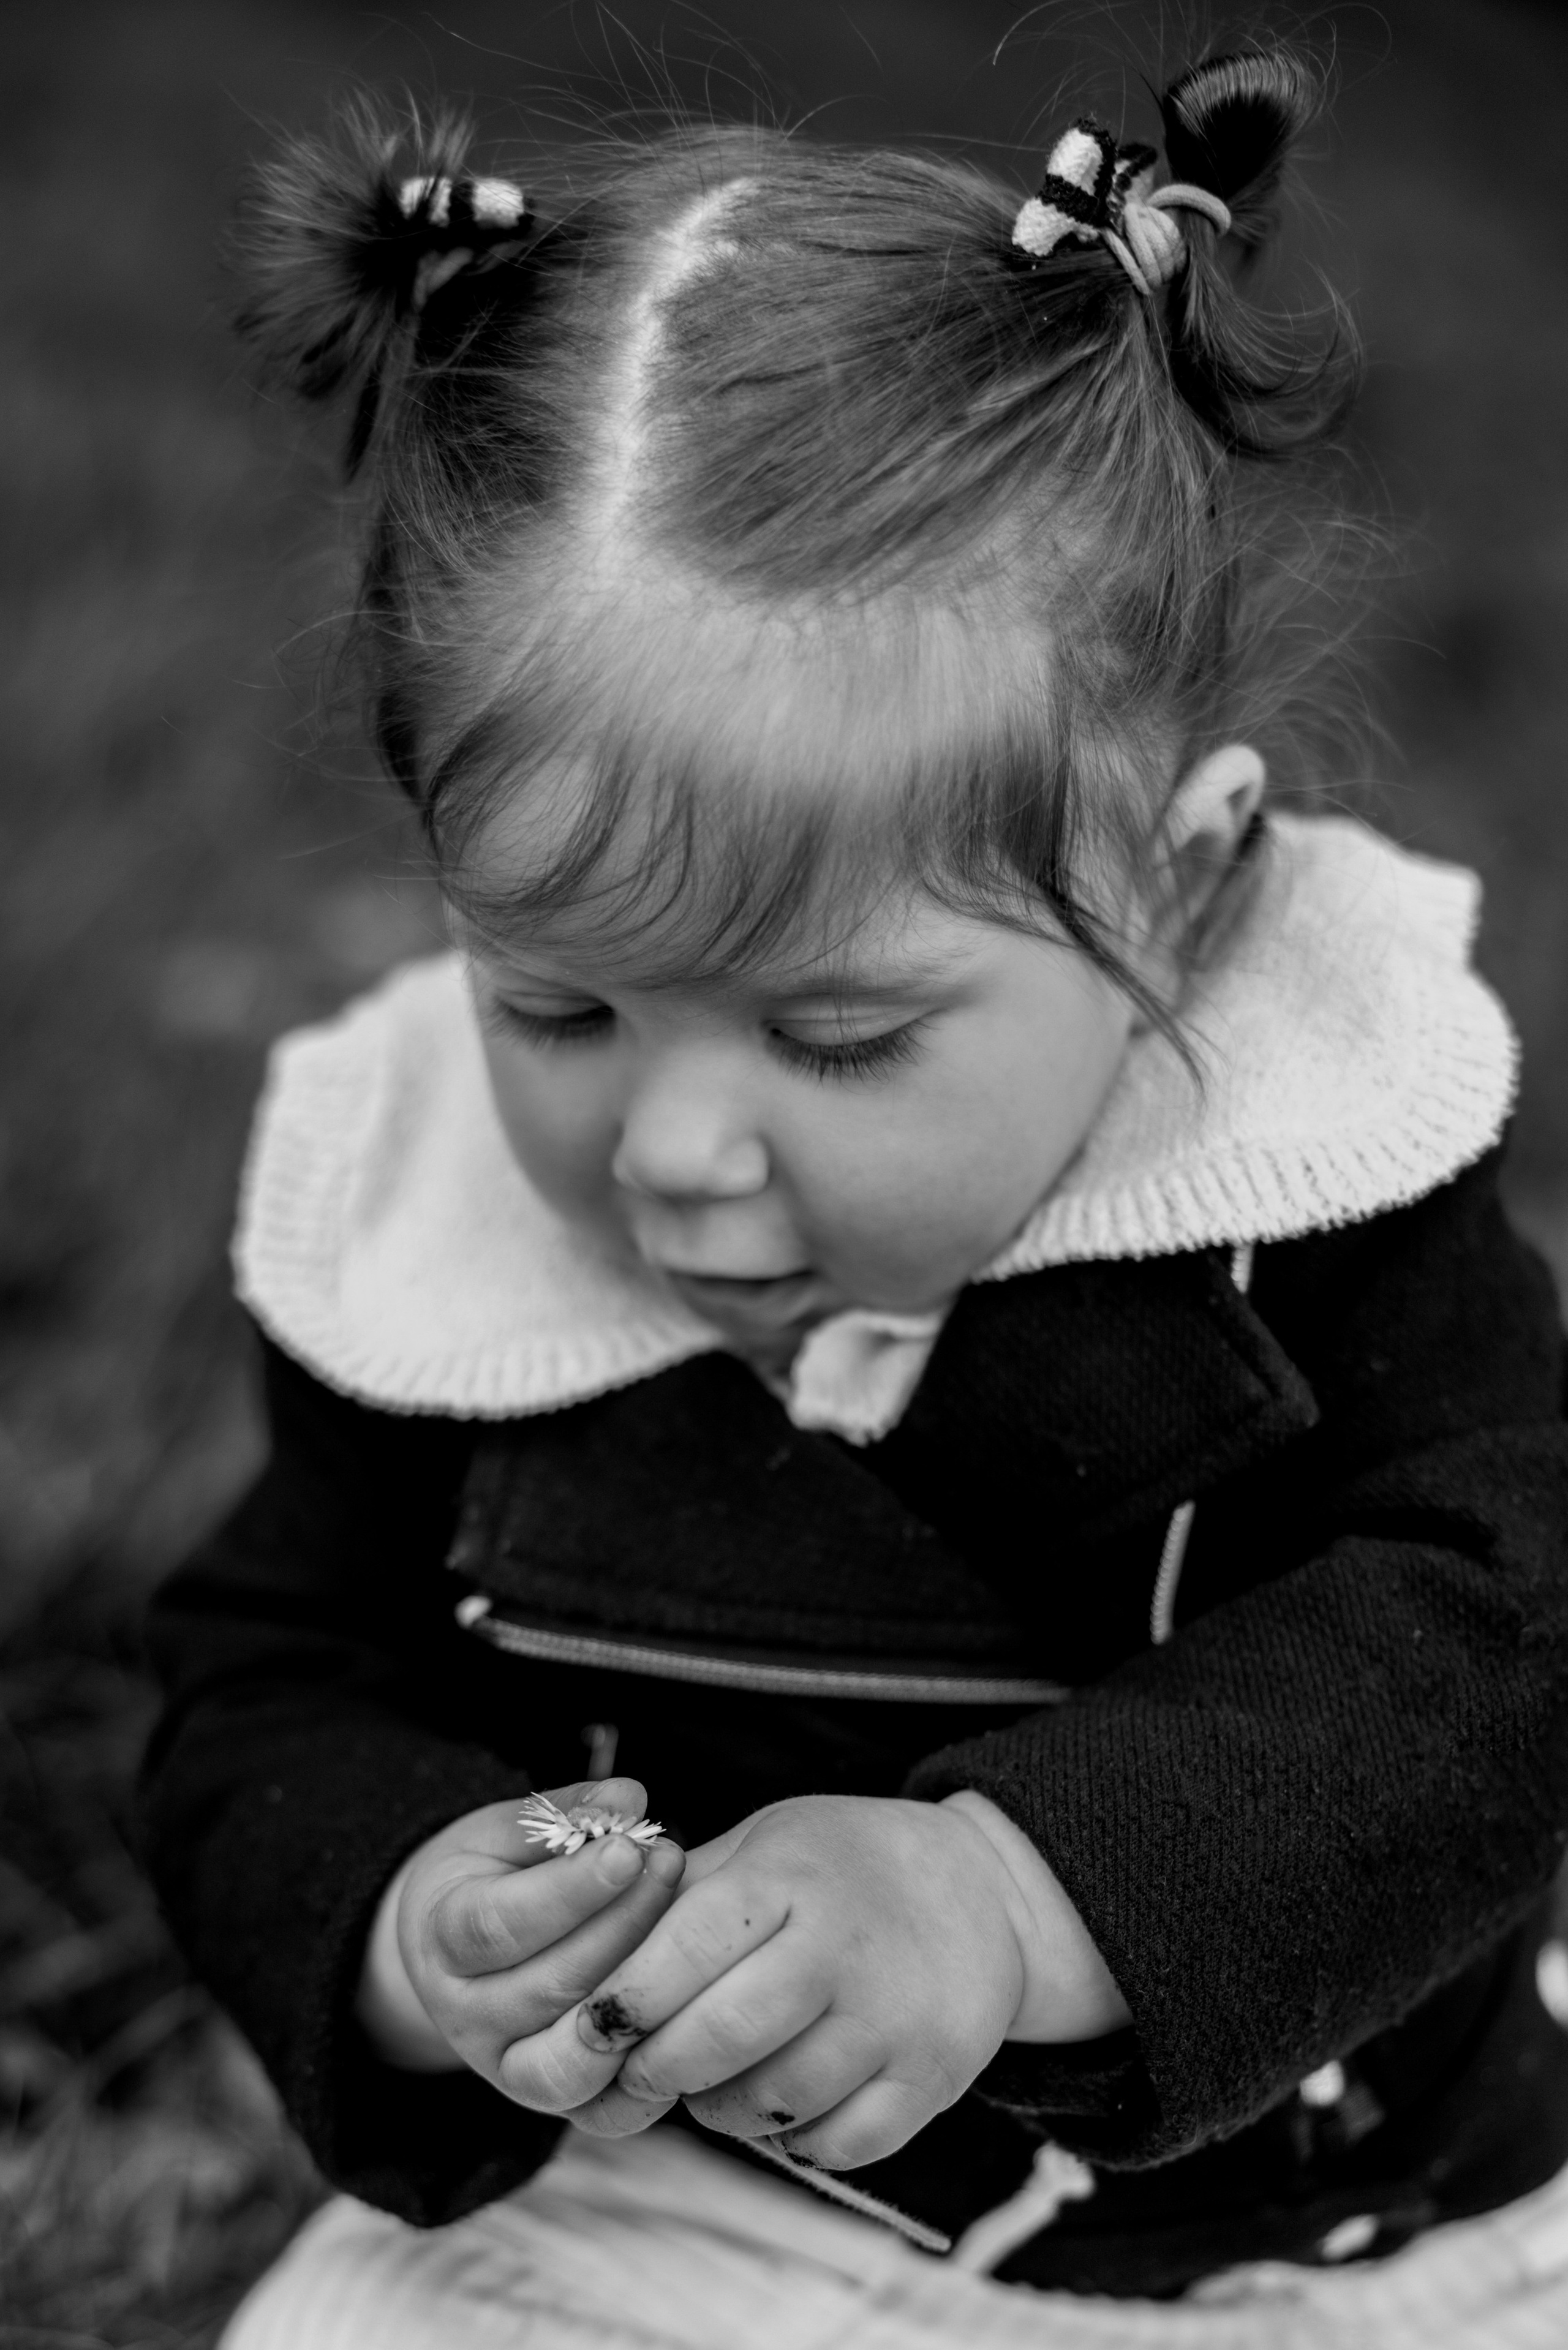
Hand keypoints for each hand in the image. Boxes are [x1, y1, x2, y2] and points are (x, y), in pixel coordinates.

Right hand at [355, 1777, 684, 2095]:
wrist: (461, 1950)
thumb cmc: (495, 1874)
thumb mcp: (508, 1830)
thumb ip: (563, 1814)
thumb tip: (627, 1800)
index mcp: (441, 1939)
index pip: (499, 1925)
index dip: (569, 1890)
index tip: (630, 1849)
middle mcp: (466, 2016)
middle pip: (548, 1987)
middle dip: (622, 1925)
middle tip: (671, 1865)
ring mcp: (506, 2070)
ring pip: (573, 2059)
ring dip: (638, 1992)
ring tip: (687, 1930)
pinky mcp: (553, 2106)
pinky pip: (604, 2113)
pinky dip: (649, 2076)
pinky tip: (689, 2010)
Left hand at [492, 1791, 1125, 2167]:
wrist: (980, 1891)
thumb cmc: (842, 1866)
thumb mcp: (766, 1843)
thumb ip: (684, 1895)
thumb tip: (583, 1951)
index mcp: (789, 1876)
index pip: (681, 1948)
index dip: (622, 1997)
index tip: (594, 2024)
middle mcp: (843, 1946)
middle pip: (716, 2038)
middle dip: (656, 2068)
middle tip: (639, 2071)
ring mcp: (894, 2018)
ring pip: (771, 2104)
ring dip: (720, 2110)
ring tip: (712, 2082)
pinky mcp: (931, 2078)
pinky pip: (835, 2145)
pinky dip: (793, 2138)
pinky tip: (782, 2102)